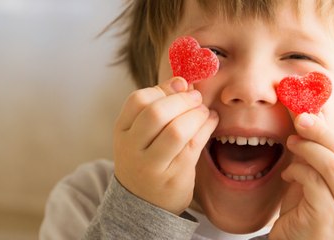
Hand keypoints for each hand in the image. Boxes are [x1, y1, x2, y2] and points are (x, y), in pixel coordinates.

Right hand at [113, 77, 218, 214]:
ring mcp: (152, 166)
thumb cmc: (145, 159)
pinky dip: (207, 128)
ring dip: (196, 114)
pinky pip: (194, 146)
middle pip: (157, 113)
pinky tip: (211, 121)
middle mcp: (132, 148)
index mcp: (122, 132)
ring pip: (177, 130)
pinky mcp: (173, 177)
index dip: (163, 88)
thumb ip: (158, 106)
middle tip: (196, 97)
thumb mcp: (140, 133)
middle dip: (182, 100)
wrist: (143, 203)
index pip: (137, 100)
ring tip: (204, 111)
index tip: (181, 86)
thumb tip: (182, 82)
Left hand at [270, 113, 333, 239]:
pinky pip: (313, 183)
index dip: (329, 129)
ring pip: (332, 166)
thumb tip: (313, 115)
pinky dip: (297, 171)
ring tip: (291, 144)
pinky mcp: (329, 219)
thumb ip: (314, 153)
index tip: (309, 112)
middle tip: (300, 118)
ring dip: (307, 148)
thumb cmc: (303, 213)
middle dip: (321, 132)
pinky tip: (288, 174)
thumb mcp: (311, 178)